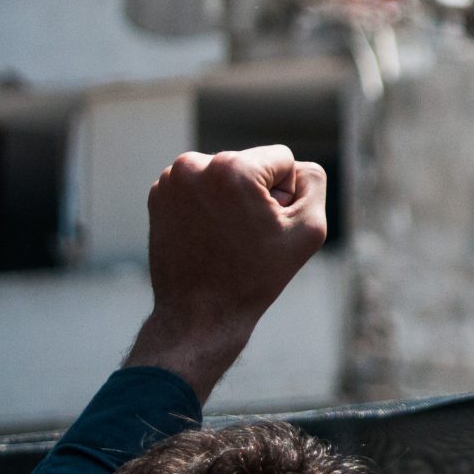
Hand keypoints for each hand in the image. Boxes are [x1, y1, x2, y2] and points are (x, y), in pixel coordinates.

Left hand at [123, 146, 328, 401]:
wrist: (200, 314)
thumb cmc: (257, 275)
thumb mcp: (309, 229)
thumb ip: (314, 182)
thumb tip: (295, 168)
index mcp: (232, 168)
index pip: (282, 159)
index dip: (286, 195)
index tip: (268, 227)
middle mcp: (194, 165)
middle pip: (251, 163)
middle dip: (257, 194)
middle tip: (247, 236)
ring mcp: (170, 180)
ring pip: (226, 174)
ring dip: (233, 199)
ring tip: (227, 237)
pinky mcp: (159, 195)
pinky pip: (202, 186)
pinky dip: (210, 205)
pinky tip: (209, 235)